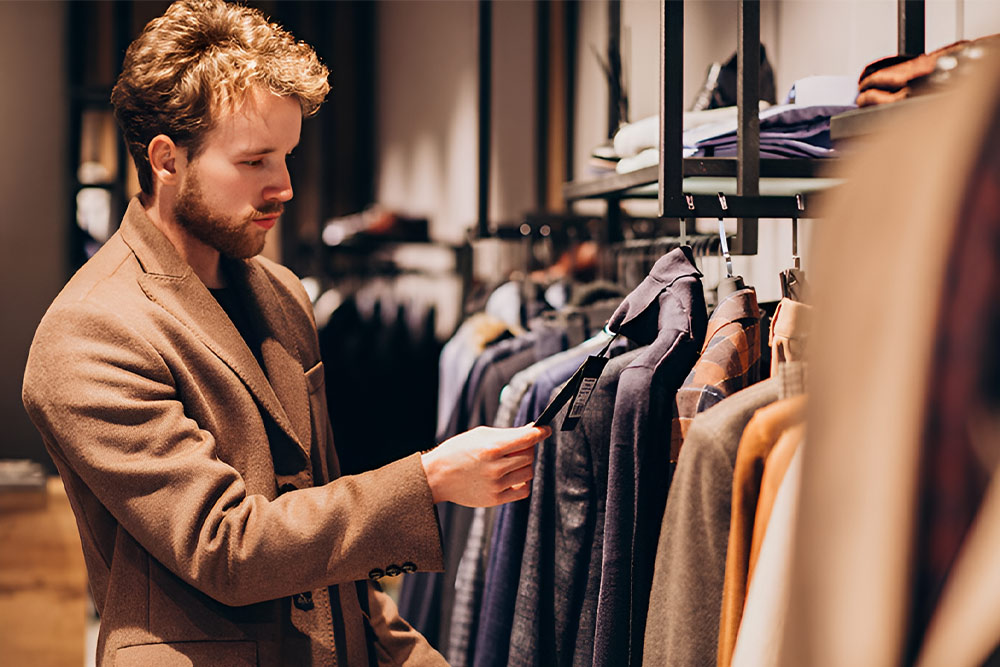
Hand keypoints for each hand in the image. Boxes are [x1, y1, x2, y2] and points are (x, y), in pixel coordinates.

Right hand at [420, 423, 550, 506]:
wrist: (437, 476)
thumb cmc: (458, 451)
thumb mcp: (480, 435)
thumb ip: (507, 433)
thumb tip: (532, 430)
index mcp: (491, 448)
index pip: (527, 438)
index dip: (541, 432)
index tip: (546, 429)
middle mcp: (495, 467)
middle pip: (529, 455)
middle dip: (528, 448)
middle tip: (519, 446)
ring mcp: (496, 485)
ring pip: (528, 473)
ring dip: (524, 465)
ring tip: (511, 461)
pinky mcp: (495, 499)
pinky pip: (523, 491)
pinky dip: (523, 483)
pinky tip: (513, 476)